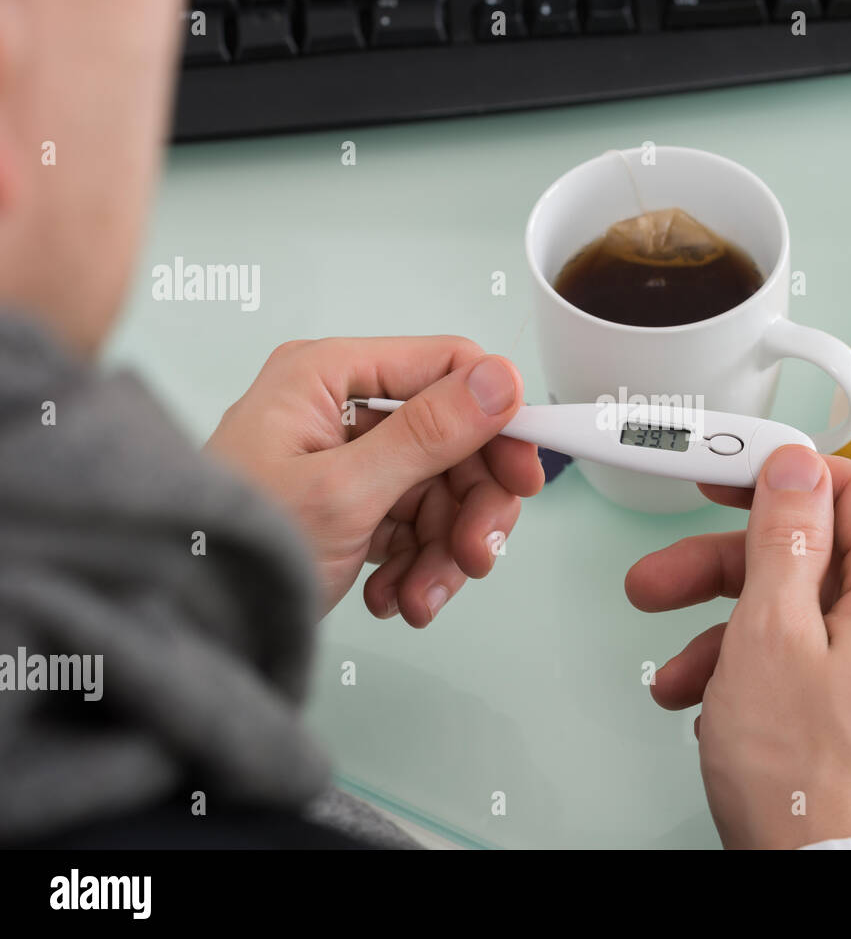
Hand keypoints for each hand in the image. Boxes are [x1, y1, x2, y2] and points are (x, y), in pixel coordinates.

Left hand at [206, 336, 544, 623]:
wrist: (185, 623)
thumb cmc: (233, 549)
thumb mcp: (345, 492)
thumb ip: (429, 434)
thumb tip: (500, 381)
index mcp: (327, 377)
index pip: (446, 368)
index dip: (496, 419)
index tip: (525, 473)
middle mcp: (337, 410)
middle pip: (451, 440)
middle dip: (469, 507)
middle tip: (477, 555)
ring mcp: (343, 461)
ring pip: (438, 492)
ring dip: (443, 552)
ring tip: (420, 598)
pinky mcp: (347, 507)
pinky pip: (412, 526)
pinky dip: (415, 567)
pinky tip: (394, 599)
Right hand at [625, 447, 850, 848]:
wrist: (830, 894)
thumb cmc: (806, 782)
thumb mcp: (770, 635)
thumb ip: (785, 537)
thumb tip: (797, 466)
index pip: (850, 489)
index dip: (778, 476)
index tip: (723, 478)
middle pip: (816, 562)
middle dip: (725, 572)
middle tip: (658, 584)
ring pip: (811, 624)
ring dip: (732, 639)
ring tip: (677, 680)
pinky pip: (826, 673)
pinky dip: (768, 679)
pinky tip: (722, 712)